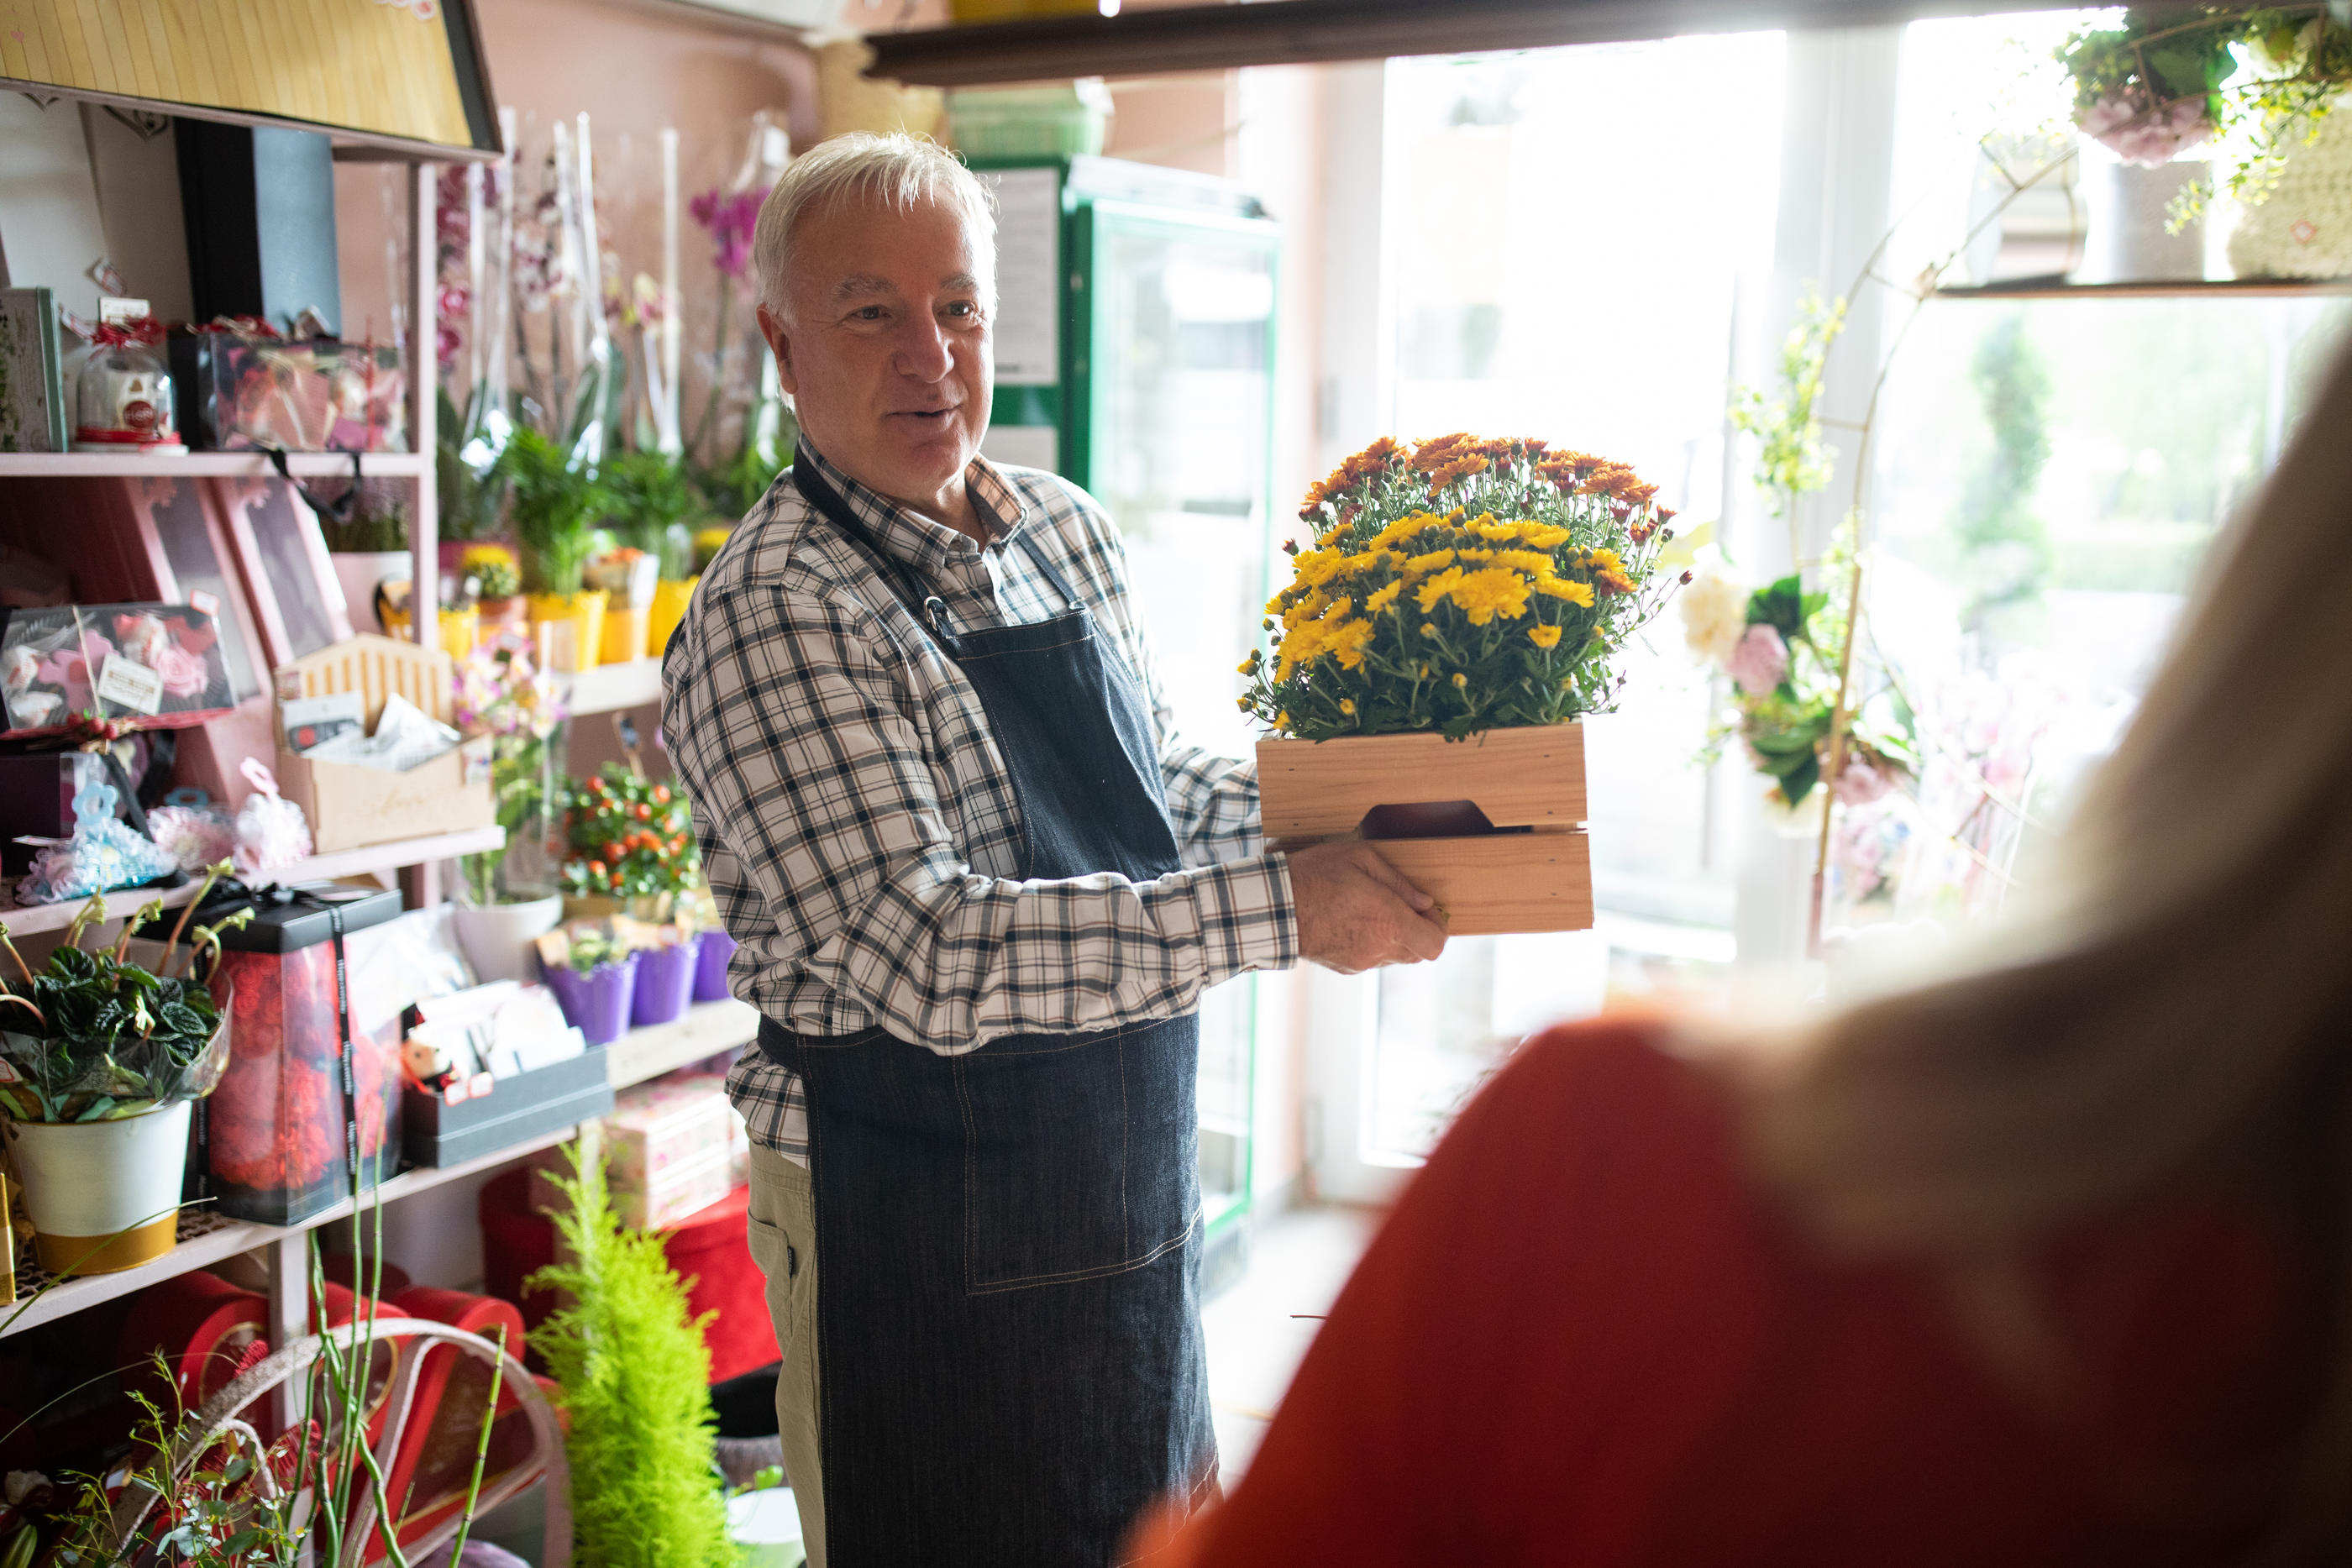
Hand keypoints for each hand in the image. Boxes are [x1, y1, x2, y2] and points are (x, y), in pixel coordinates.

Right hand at [1284, 839, 1447, 974]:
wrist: (1274, 906)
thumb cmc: (1316, 874)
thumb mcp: (1361, 859)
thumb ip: (1398, 882)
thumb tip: (1423, 901)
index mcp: (1389, 921)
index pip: (1435, 944)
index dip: (1438, 928)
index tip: (1426, 910)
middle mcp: (1379, 947)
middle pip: (1417, 953)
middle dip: (1417, 931)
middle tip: (1402, 907)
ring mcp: (1361, 961)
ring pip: (1394, 956)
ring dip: (1393, 938)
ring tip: (1371, 912)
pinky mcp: (1345, 967)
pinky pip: (1371, 958)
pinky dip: (1371, 944)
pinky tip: (1352, 922)